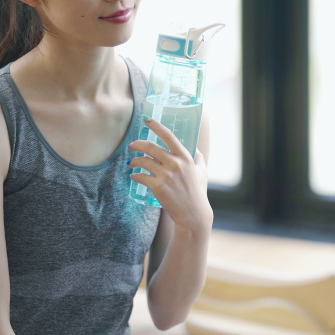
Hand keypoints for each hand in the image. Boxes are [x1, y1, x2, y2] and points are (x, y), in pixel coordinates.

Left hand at [128, 117, 212, 232]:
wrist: (193, 214)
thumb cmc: (198, 193)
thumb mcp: (202, 173)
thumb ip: (198, 159)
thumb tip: (195, 149)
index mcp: (186, 158)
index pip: (169, 136)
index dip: (156, 126)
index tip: (146, 120)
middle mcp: (176, 164)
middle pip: (151, 147)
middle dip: (137, 145)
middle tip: (131, 146)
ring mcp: (166, 176)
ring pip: (143, 161)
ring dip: (134, 161)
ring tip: (132, 164)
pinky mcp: (158, 187)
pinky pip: (141, 177)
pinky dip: (135, 176)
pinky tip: (134, 177)